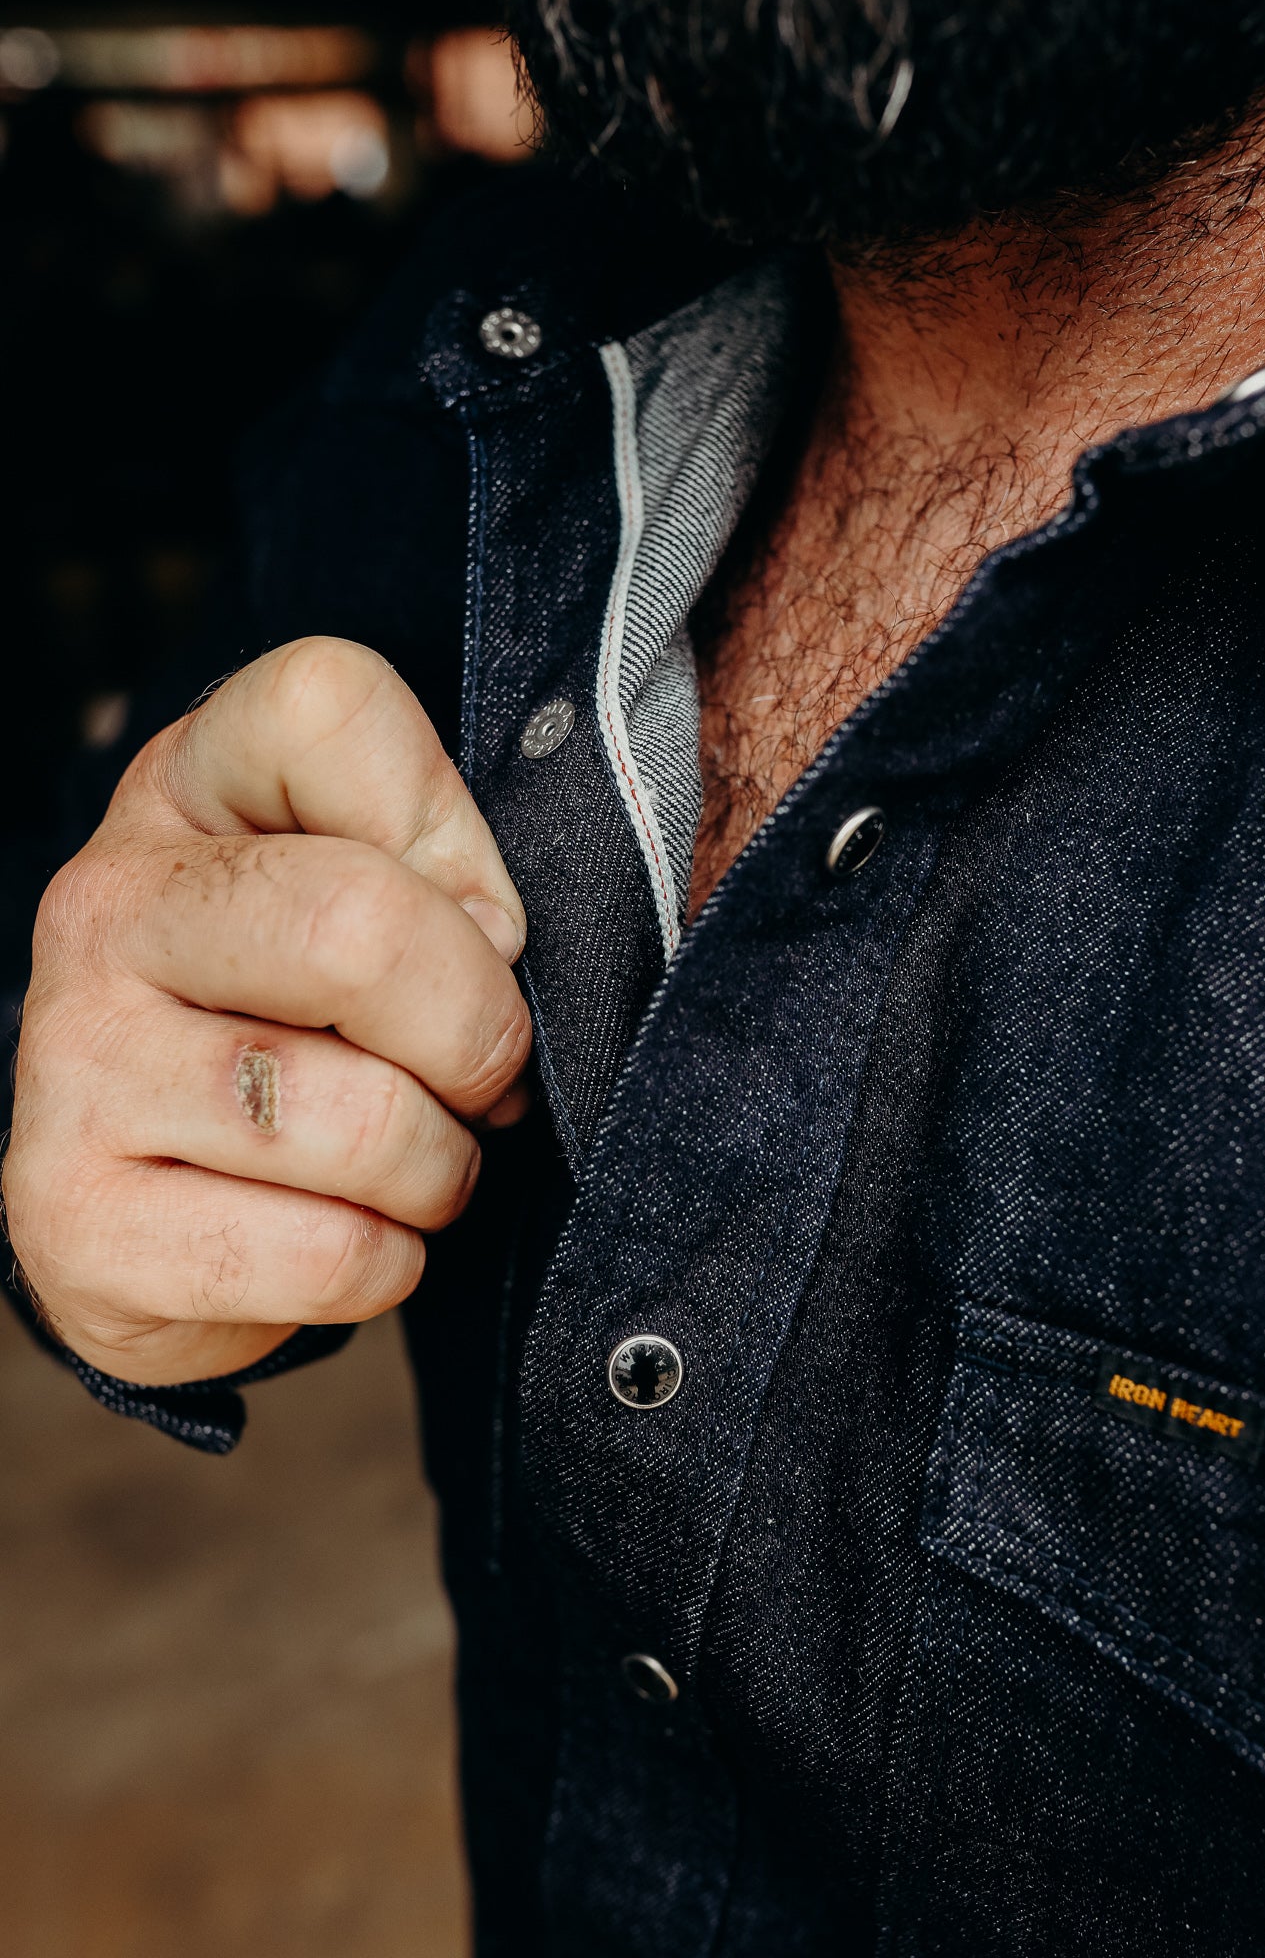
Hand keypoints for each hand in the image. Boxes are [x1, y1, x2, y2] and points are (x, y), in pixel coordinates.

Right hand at [2, 638, 531, 1386]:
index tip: (468, 919)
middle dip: (478, 1033)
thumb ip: (453, 860)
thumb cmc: (318, 1010)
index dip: (453, 830)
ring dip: (442, 1170)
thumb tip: (492, 945)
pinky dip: (386, 1266)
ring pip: (362, 1123)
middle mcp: (103, 904)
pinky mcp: (71, 1221)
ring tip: (411, 1161)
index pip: (327, 700)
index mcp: (187, 781)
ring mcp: (70, 1063)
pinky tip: (348, 1233)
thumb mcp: (393, 882)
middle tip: (480, 1076)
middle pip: (358, 928)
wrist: (175, 1192)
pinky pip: (324, 1256)